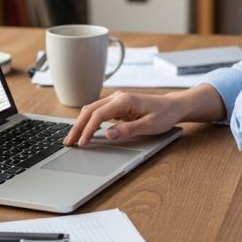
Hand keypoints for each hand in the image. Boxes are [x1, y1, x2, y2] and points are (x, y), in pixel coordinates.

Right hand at [64, 91, 183, 146]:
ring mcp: (116, 100)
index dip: (87, 130)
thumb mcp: (149, 126)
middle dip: (77, 126)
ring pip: (91, 110)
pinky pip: (97, 112)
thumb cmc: (164, 115)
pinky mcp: (117, 105)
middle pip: (89, 110)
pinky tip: (83, 131)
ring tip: (71, 139)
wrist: (173, 106)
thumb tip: (107, 134)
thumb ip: (128, 130)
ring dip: (80, 123)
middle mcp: (117, 97)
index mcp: (124, 100)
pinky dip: (87, 121)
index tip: (81, 144)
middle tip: (67, 142)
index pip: (98, 115)